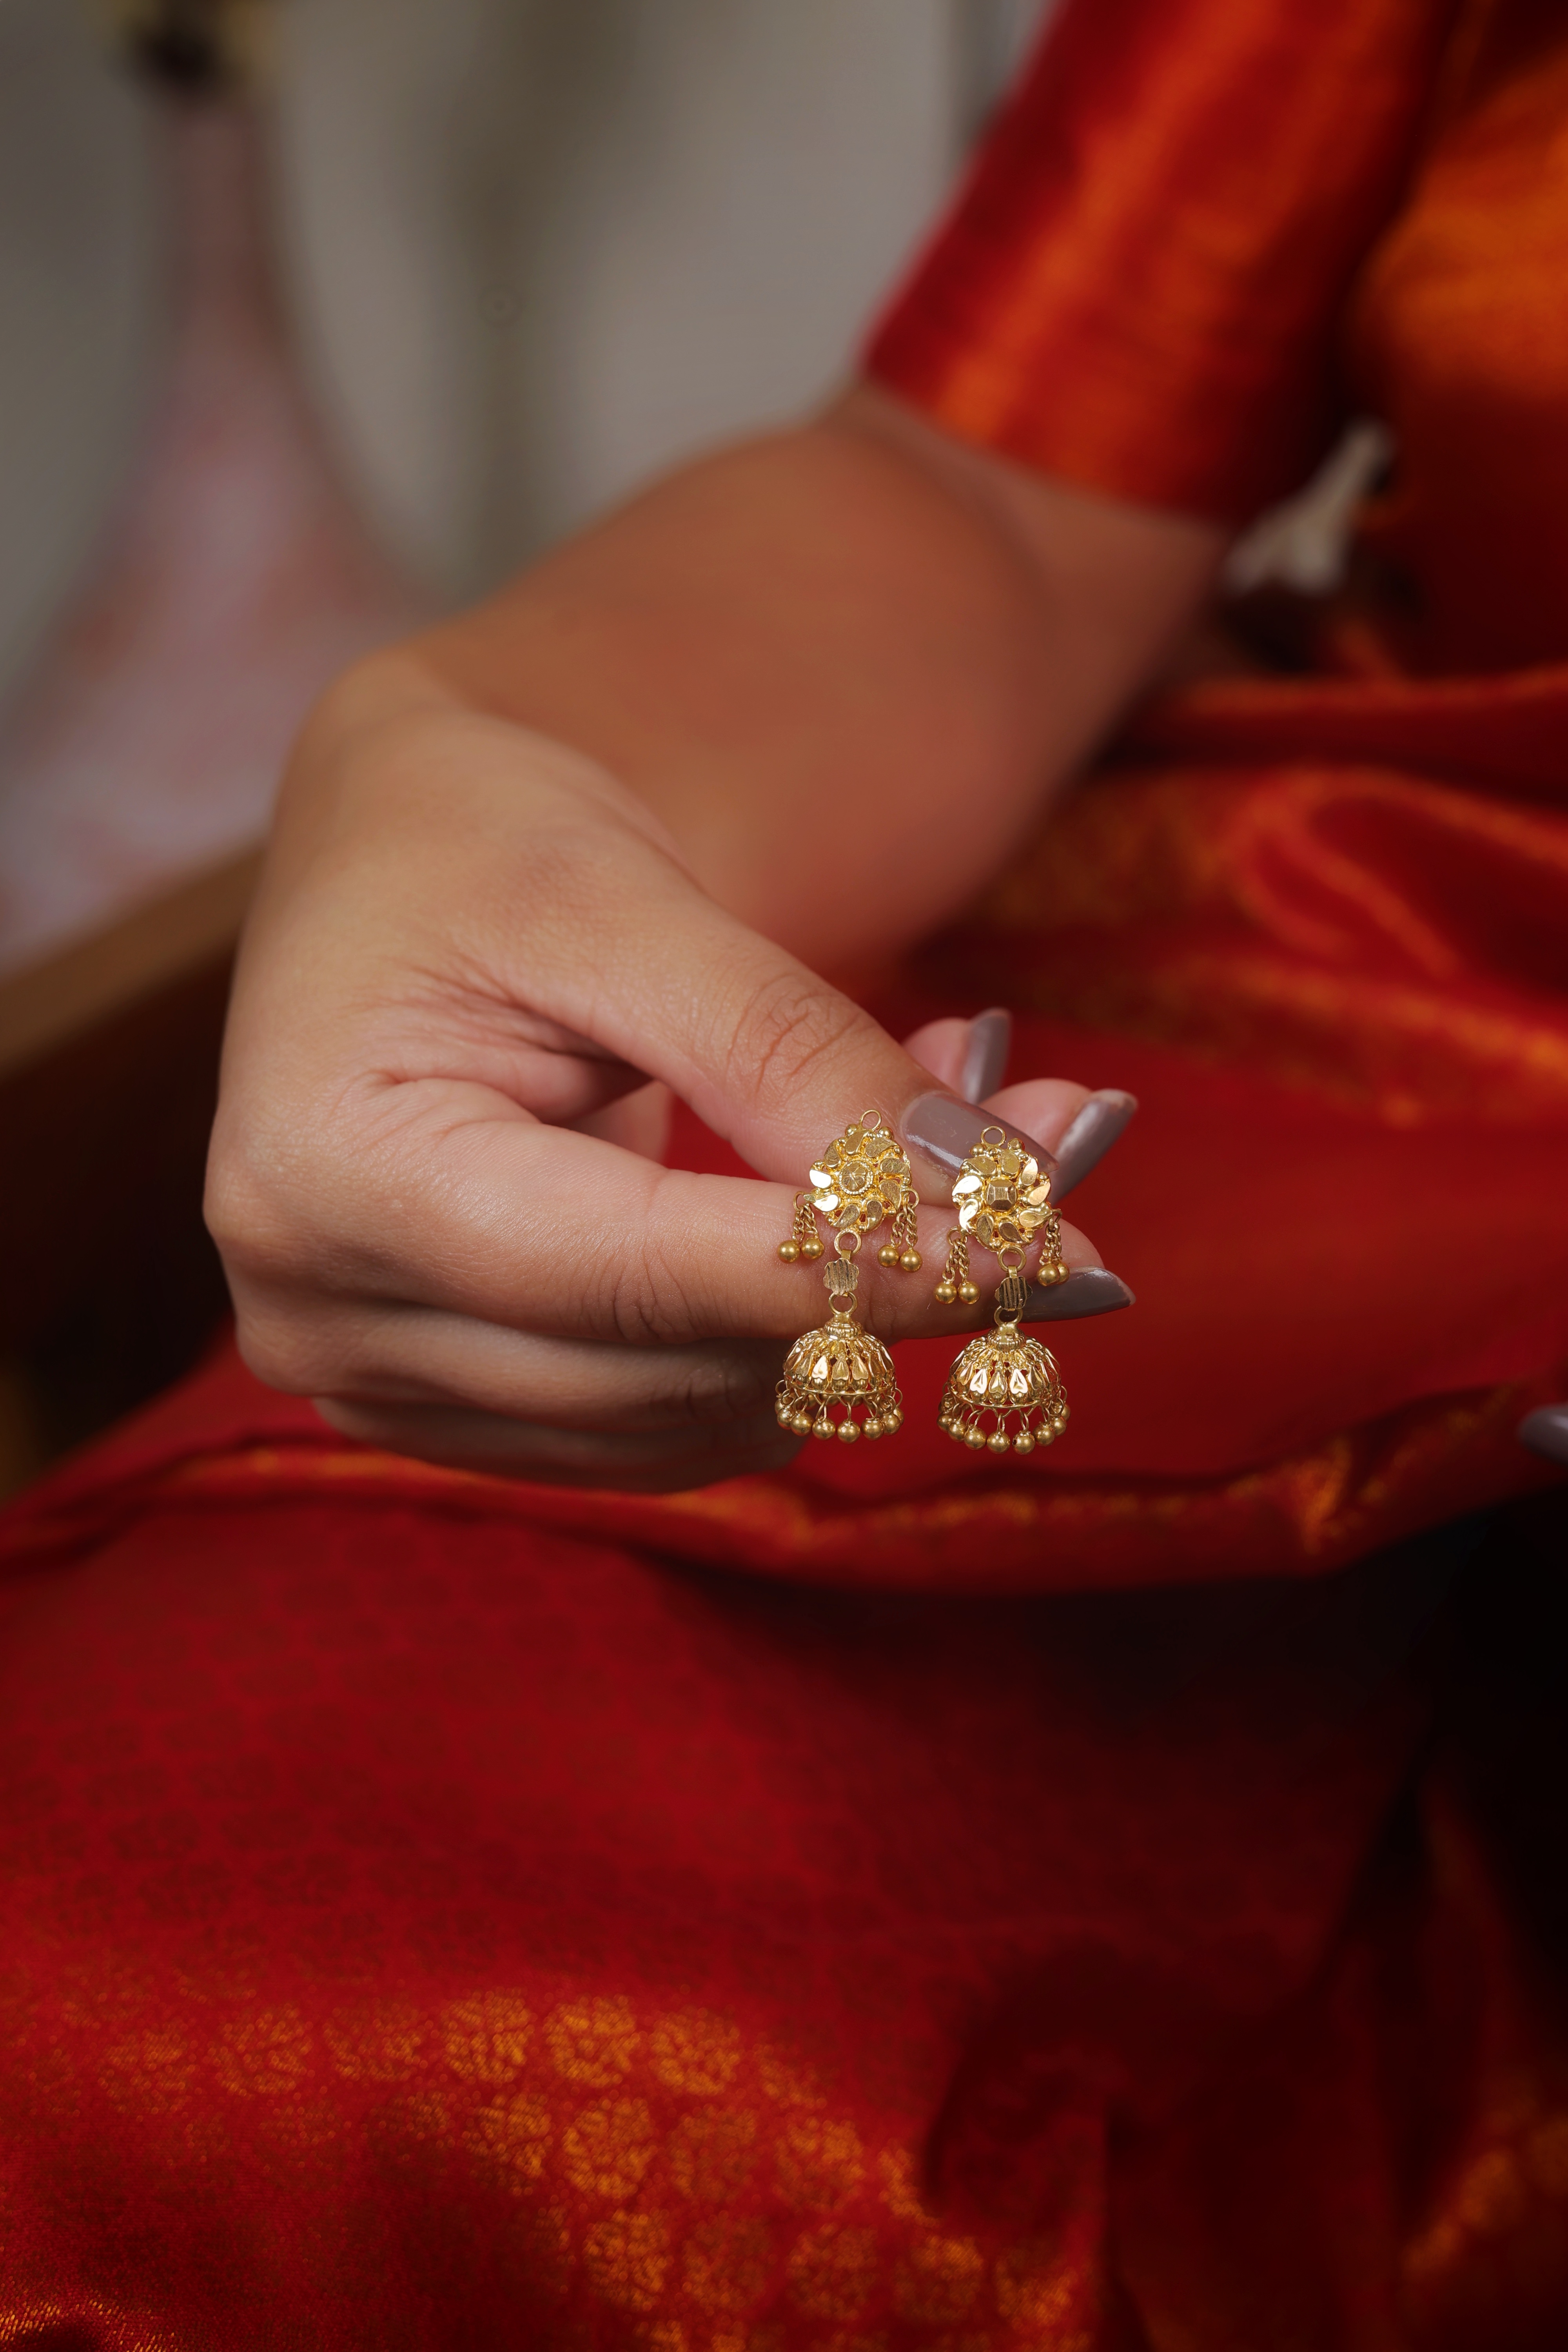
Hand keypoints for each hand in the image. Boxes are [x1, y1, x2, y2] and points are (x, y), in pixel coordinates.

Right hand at [207, 660, 1125, 1491]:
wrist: (395, 859)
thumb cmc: (478, 843)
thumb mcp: (629, 903)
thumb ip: (787, 1054)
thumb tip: (984, 1195)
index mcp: (330, 1176)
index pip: (634, 1274)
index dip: (854, 1269)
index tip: (1048, 1247)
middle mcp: (328, 1316)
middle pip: (674, 1365)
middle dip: (884, 1283)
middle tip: (1053, 1168)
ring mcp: (387, 1382)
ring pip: (698, 1417)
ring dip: (855, 1313)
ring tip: (948, 1152)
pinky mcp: (466, 1407)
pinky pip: (676, 1422)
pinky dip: (795, 1335)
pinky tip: (843, 1218)